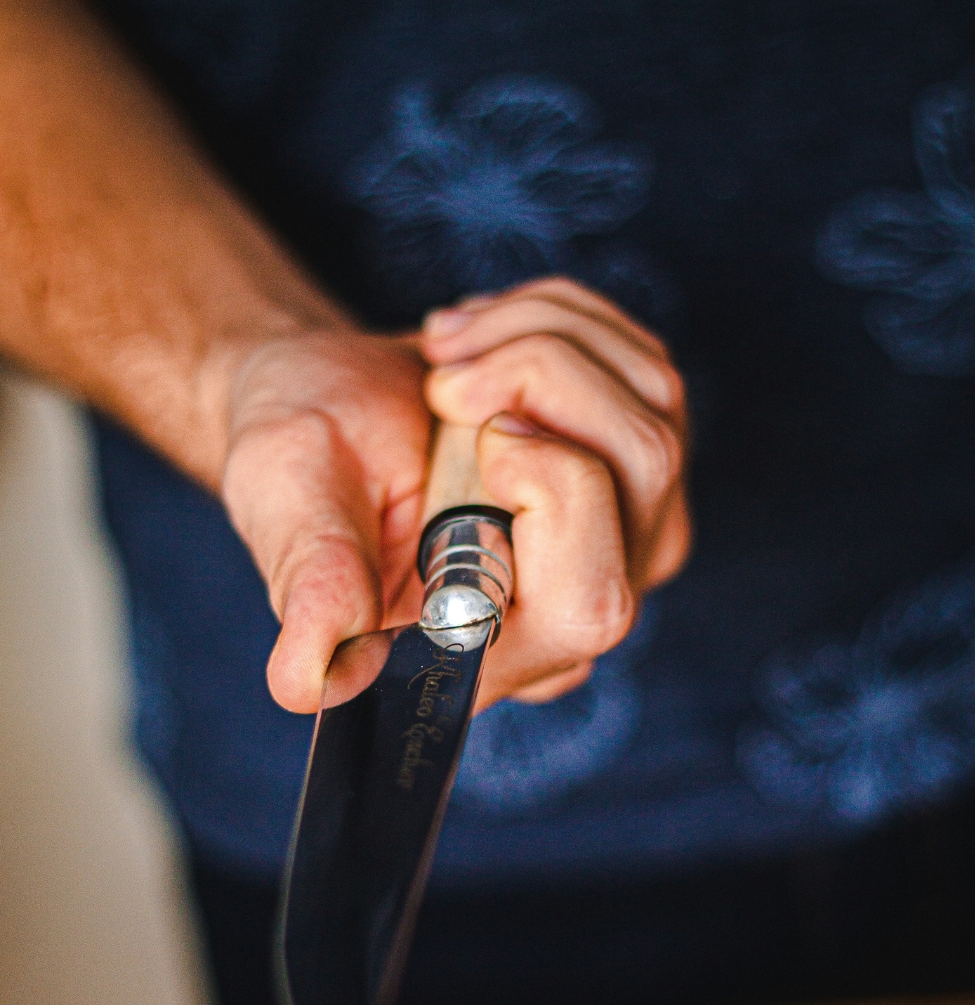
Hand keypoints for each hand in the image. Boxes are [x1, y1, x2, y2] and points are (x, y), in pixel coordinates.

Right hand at [220, 278, 689, 715]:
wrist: (323, 411)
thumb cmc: (302, 471)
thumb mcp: (292, 516)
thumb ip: (314, 591)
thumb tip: (304, 683)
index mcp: (493, 652)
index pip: (590, 601)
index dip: (553, 491)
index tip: (479, 432)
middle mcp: (576, 610)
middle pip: (644, 472)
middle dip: (539, 377)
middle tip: (441, 376)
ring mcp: (626, 539)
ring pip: (653, 407)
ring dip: (539, 339)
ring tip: (447, 355)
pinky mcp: (642, 468)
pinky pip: (646, 369)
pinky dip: (562, 322)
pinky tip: (487, 342)